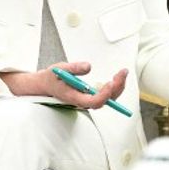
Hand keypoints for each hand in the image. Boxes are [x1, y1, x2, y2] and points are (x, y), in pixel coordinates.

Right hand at [0, 61, 127, 109]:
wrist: (45, 84)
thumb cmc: (52, 78)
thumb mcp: (59, 69)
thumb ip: (73, 68)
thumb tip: (89, 66)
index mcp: (74, 98)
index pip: (93, 102)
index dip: (104, 95)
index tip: (110, 82)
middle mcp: (83, 101)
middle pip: (105, 101)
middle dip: (117, 88)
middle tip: (123, 73)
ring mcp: (88, 99)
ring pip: (108, 99)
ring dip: (118, 87)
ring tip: (123, 73)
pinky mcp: (91, 95)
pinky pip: (106, 95)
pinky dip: (114, 86)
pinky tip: (117, 76)